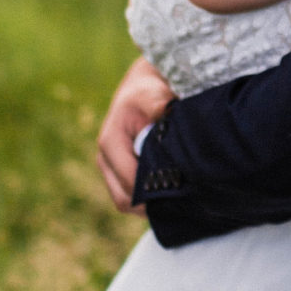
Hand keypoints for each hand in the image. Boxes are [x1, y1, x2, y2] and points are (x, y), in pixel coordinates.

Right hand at [97, 55, 176, 210]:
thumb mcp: (153, 94)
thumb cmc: (148, 91)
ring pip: (128, 202)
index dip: (155, 190)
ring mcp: (111, 169)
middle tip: (185, 201)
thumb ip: (158, 105)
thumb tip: (165, 114)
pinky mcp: (120, 173)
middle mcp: (105, 159)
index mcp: (110, 142)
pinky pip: (133, 197)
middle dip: (153, 204)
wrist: (143, 87)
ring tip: (181, 197)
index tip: (183, 189)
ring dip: (152, 204)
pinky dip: (151, 200)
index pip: (130, 182)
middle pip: (125, 199)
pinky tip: (173, 192)